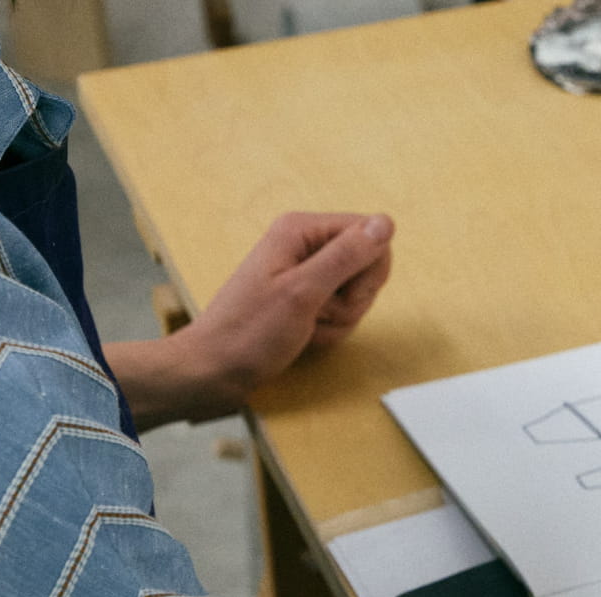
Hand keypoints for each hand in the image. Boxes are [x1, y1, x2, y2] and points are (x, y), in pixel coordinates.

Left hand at [167, 211, 393, 418]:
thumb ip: (346, 255)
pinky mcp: (307, 299)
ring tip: (306, 326)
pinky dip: (330, 330)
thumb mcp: (303, 292)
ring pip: (357, 294)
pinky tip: (305, 335)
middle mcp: (306, 246)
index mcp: (301, 230)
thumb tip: (384, 223)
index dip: (368, 269)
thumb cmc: (249, 332)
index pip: (370, 234)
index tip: (340, 291)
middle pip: (366, 266)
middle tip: (320, 312)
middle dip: (353, 299)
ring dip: (339, 320)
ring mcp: (307, 274)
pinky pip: (342, 312)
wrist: (216, 369)